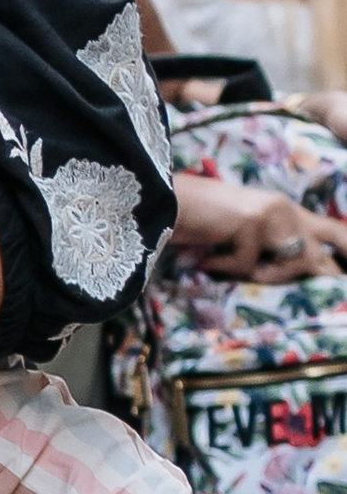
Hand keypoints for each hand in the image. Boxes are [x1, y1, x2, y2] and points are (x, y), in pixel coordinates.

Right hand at [174, 171, 346, 281]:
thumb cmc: (200, 222)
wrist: (165, 202)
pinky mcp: (254, 222)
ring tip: (225, 266)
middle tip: (297, 291)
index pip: (335, 232)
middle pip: (316, 255)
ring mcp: (272, 214)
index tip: (342, 276)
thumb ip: (272, 250)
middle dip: (309, 277)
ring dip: (259, 276)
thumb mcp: (246, 237)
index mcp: (288, 211)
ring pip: (289, 265)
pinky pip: (249, 266)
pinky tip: (206, 259)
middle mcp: (287, 209)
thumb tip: (302, 279)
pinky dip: (224, 268)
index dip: (346, 250)